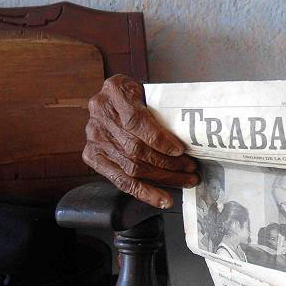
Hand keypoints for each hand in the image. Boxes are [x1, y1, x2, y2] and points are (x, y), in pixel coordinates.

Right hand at [83, 75, 198, 207]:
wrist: (112, 96)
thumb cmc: (136, 92)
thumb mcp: (149, 87)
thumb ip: (162, 104)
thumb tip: (190, 128)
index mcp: (115, 91)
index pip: (135, 121)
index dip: (158, 138)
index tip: (180, 149)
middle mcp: (100, 114)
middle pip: (135, 148)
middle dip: (167, 162)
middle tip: (191, 168)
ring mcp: (94, 138)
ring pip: (131, 167)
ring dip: (162, 178)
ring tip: (185, 181)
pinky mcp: (93, 156)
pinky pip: (120, 180)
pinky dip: (144, 192)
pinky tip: (162, 198)